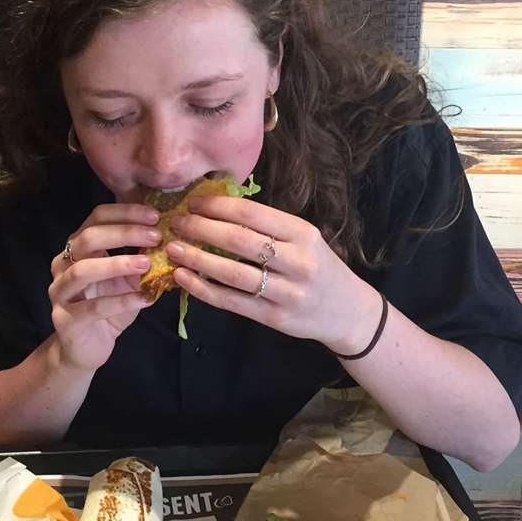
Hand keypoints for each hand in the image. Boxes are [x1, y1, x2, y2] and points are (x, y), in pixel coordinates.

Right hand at [47, 203, 161, 371]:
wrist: (87, 347)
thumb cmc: (108, 306)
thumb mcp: (128, 278)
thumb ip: (141, 258)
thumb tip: (172, 238)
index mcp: (78, 248)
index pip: (97, 217)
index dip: (126, 213)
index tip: (156, 216)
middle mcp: (63, 265)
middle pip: (88, 238)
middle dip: (124, 233)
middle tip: (156, 236)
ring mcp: (60, 292)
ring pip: (83, 270)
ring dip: (118, 264)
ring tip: (147, 264)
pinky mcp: (64, 320)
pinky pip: (93, 308)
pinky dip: (121, 302)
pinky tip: (145, 299)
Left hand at [166, 195, 382, 353]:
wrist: (348, 310)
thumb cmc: (318, 266)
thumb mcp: (304, 239)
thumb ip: (268, 226)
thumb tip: (217, 208)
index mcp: (303, 233)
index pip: (253, 214)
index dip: (218, 206)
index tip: (193, 203)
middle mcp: (297, 261)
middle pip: (240, 241)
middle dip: (201, 229)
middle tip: (175, 222)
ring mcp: (287, 292)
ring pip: (233, 273)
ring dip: (197, 259)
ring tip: (173, 248)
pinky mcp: (275, 318)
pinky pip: (232, 301)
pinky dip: (203, 289)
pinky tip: (183, 278)